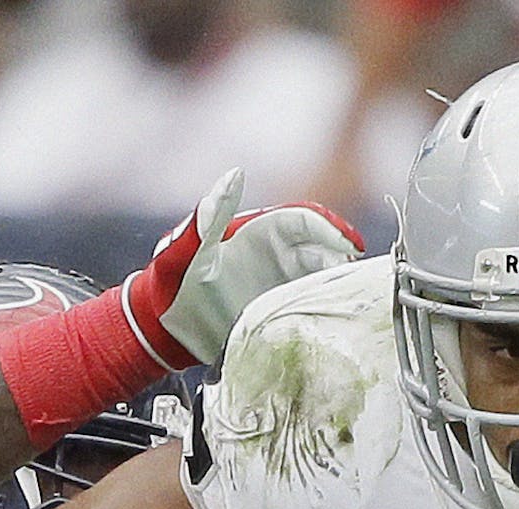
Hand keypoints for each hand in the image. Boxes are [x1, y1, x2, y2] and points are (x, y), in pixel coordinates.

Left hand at [126, 167, 364, 365]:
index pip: (305, 219)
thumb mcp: (184, 249)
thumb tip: (234, 173)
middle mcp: (273, 253)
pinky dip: (324, 308)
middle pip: (322, 249)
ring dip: (338, 286)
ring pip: (320, 277)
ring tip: (354, 302)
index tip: (352, 245)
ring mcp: (277, 281)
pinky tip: (336, 321)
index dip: (332, 228)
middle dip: (344, 260)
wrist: (159, 324)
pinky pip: (308, 304)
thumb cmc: (169, 282)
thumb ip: (209, 216)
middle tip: (359, 281)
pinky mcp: (276, 306)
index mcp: (257, 230)